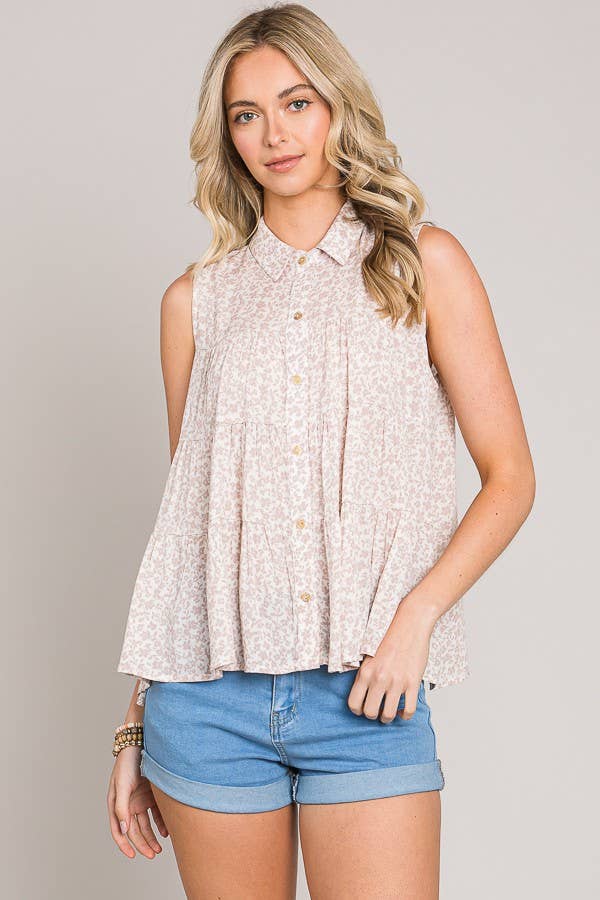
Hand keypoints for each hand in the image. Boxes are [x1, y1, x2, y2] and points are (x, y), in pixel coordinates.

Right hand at [107, 746, 168, 858]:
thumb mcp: (122, 786)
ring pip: (146, 825)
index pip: (119, 831)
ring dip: (152, 838)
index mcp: (116, 805)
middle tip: (152, 855)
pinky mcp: (151, 795)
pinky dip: (160, 824)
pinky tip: (166, 831)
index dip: (124, 845)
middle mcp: (127, 805)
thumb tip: (124, 830)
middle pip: (134, 831)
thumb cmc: (127, 763)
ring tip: (159, 849)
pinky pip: (155, 814)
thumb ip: (121, 808)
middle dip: (142, 844)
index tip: (133, 855)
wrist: (141, 744)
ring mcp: (140, 800)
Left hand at [347, 597, 436, 723]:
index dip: (357, 710)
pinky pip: (408, 710)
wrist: (410, 624)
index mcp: (366, 671)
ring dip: (387, 718)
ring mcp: (397, 682)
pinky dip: (404, 715)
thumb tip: (361, 693)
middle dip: (372, 715)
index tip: (362, 708)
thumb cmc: (389, 637)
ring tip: (389, 712)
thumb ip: (364, 673)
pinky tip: (402, 711)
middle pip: (370, 713)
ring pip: (388, 715)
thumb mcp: (368, 654)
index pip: (354, 703)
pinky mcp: (413, 682)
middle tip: (376, 710)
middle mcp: (379, 678)